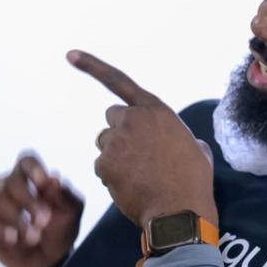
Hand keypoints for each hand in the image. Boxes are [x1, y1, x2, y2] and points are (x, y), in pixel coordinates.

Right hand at [0, 152, 83, 266]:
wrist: (49, 260)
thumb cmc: (60, 229)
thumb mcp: (71, 213)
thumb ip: (65, 195)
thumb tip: (54, 178)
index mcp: (32, 177)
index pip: (26, 161)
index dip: (33, 169)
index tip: (43, 183)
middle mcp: (10, 185)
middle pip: (11, 182)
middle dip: (28, 201)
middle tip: (44, 220)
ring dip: (16, 219)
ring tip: (34, 237)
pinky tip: (13, 239)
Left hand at [68, 50, 217, 228]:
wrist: (180, 211)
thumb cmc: (193, 182)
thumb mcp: (196, 148)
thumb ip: (177, 136)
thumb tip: (180, 144)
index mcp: (156, 110)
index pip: (119, 80)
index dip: (92, 66)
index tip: (70, 55)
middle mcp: (133, 119)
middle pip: (112, 119)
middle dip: (120, 133)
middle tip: (137, 155)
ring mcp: (117, 141)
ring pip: (105, 144)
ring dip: (115, 156)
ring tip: (139, 175)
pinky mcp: (105, 163)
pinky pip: (101, 167)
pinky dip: (111, 177)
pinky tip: (131, 186)